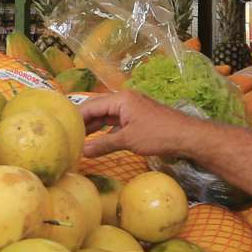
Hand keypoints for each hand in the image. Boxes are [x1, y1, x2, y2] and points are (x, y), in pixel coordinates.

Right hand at [79, 88, 197, 157]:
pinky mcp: (138, 118)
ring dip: (94, 128)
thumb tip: (83, 151)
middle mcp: (124, 100)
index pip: (91, 106)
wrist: (188, 136)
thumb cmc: (159, 135)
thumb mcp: (128, 140)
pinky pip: (116, 122)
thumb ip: (103, 144)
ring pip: (106, 117)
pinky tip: (98, 142)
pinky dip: (106, 131)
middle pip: (97, 109)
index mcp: (120, 99)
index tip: (63, 130)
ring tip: (78, 141)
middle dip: (83, 123)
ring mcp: (132, 109)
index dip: (76, 118)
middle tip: (68, 137)